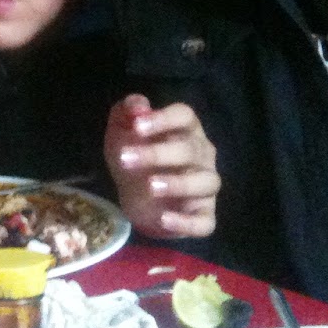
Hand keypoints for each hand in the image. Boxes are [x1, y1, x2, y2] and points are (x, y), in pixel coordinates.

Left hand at [104, 94, 220, 237]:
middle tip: (126, 159)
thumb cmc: (135, 156)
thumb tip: (138, 105)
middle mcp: (202, 156)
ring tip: (150, 186)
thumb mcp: (122, 132)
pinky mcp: (203, 215)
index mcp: (185, 131)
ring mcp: (205, 187)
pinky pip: (205, 221)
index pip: (185, 116)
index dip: (163, 119)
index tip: (137, 127)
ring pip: (206, 182)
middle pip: (189, 150)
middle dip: (157, 153)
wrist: (135, 196)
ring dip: (179, 184)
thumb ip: (127, 112)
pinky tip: (164, 219)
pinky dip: (187, 222)